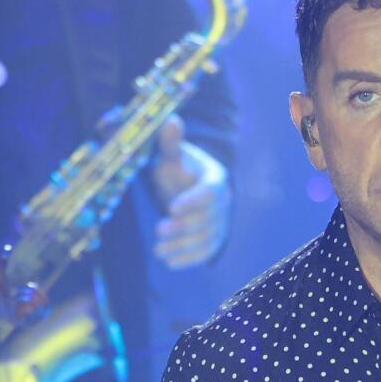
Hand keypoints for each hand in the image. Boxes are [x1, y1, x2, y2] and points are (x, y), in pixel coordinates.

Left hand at [151, 115, 230, 268]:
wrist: (188, 187)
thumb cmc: (177, 169)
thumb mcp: (171, 156)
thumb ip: (170, 142)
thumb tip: (171, 119)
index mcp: (215, 179)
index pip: (209, 192)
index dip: (192, 201)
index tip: (171, 208)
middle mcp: (222, 202)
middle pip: (207, 218)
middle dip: (183, 227)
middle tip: (158, 230)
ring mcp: (220, 222)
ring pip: (206, 238)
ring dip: (182, 246)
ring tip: (158, 251)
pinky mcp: (213, 238)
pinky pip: (205, 251)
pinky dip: (189, 258)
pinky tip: (169, 262)